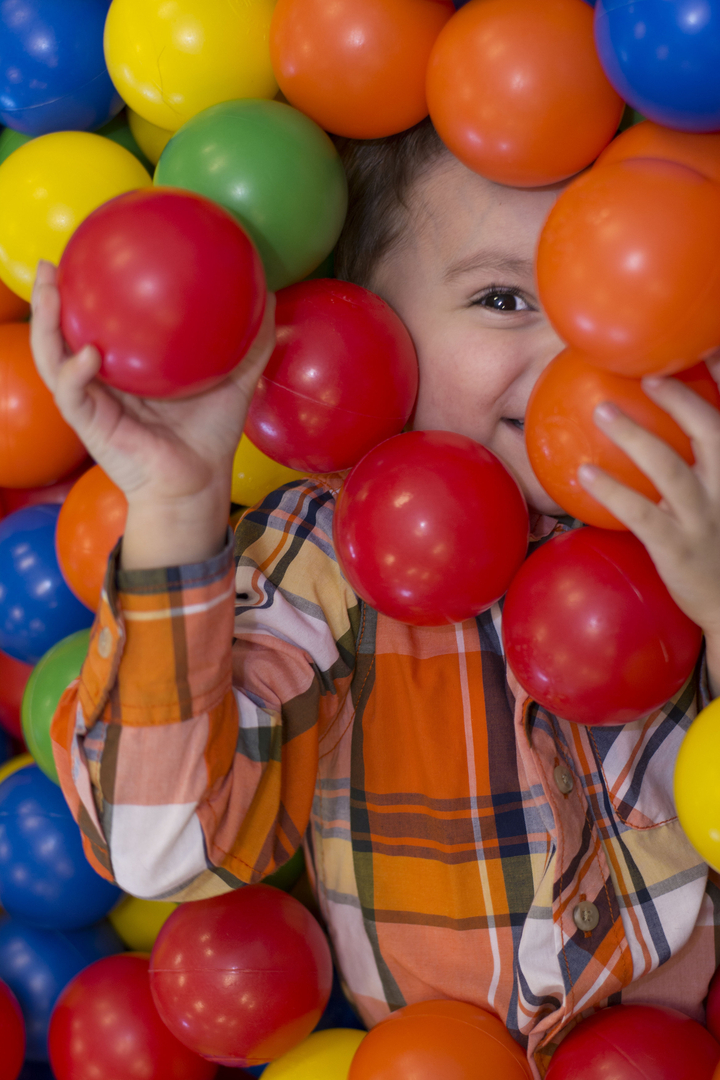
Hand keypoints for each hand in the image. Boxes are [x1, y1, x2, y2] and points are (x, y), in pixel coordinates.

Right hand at [31, 260, 276, 568]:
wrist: (199, 481)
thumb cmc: (209, 434)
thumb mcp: (234, 381)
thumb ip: (249, 344)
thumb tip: (269, 296)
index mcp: (125, 366)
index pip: (95, 321)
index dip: (84, 290)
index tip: (83, 252)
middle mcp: (100, 379)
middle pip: (62, 333)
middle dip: (47, 298)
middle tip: (48, 264)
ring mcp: (91, 401)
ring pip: (52, 357)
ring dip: (44, 323)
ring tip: (49, 290)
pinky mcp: (92, 425)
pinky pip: (73, 394)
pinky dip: (75, 373)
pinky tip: (88, 354)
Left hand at [577, 373, 719, 695]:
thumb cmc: (718, 547)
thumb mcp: (719, 502)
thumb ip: (700, 469)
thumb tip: (658, 439)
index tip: (706, 349)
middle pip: (712, 432)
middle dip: (681, 399)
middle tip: (645, 376)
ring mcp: (706, 519)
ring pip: (671, 469)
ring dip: (635, 438)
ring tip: (601, 413)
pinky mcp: (678, 548)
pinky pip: (641, 513)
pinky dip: (613, 491)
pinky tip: (585, 473)